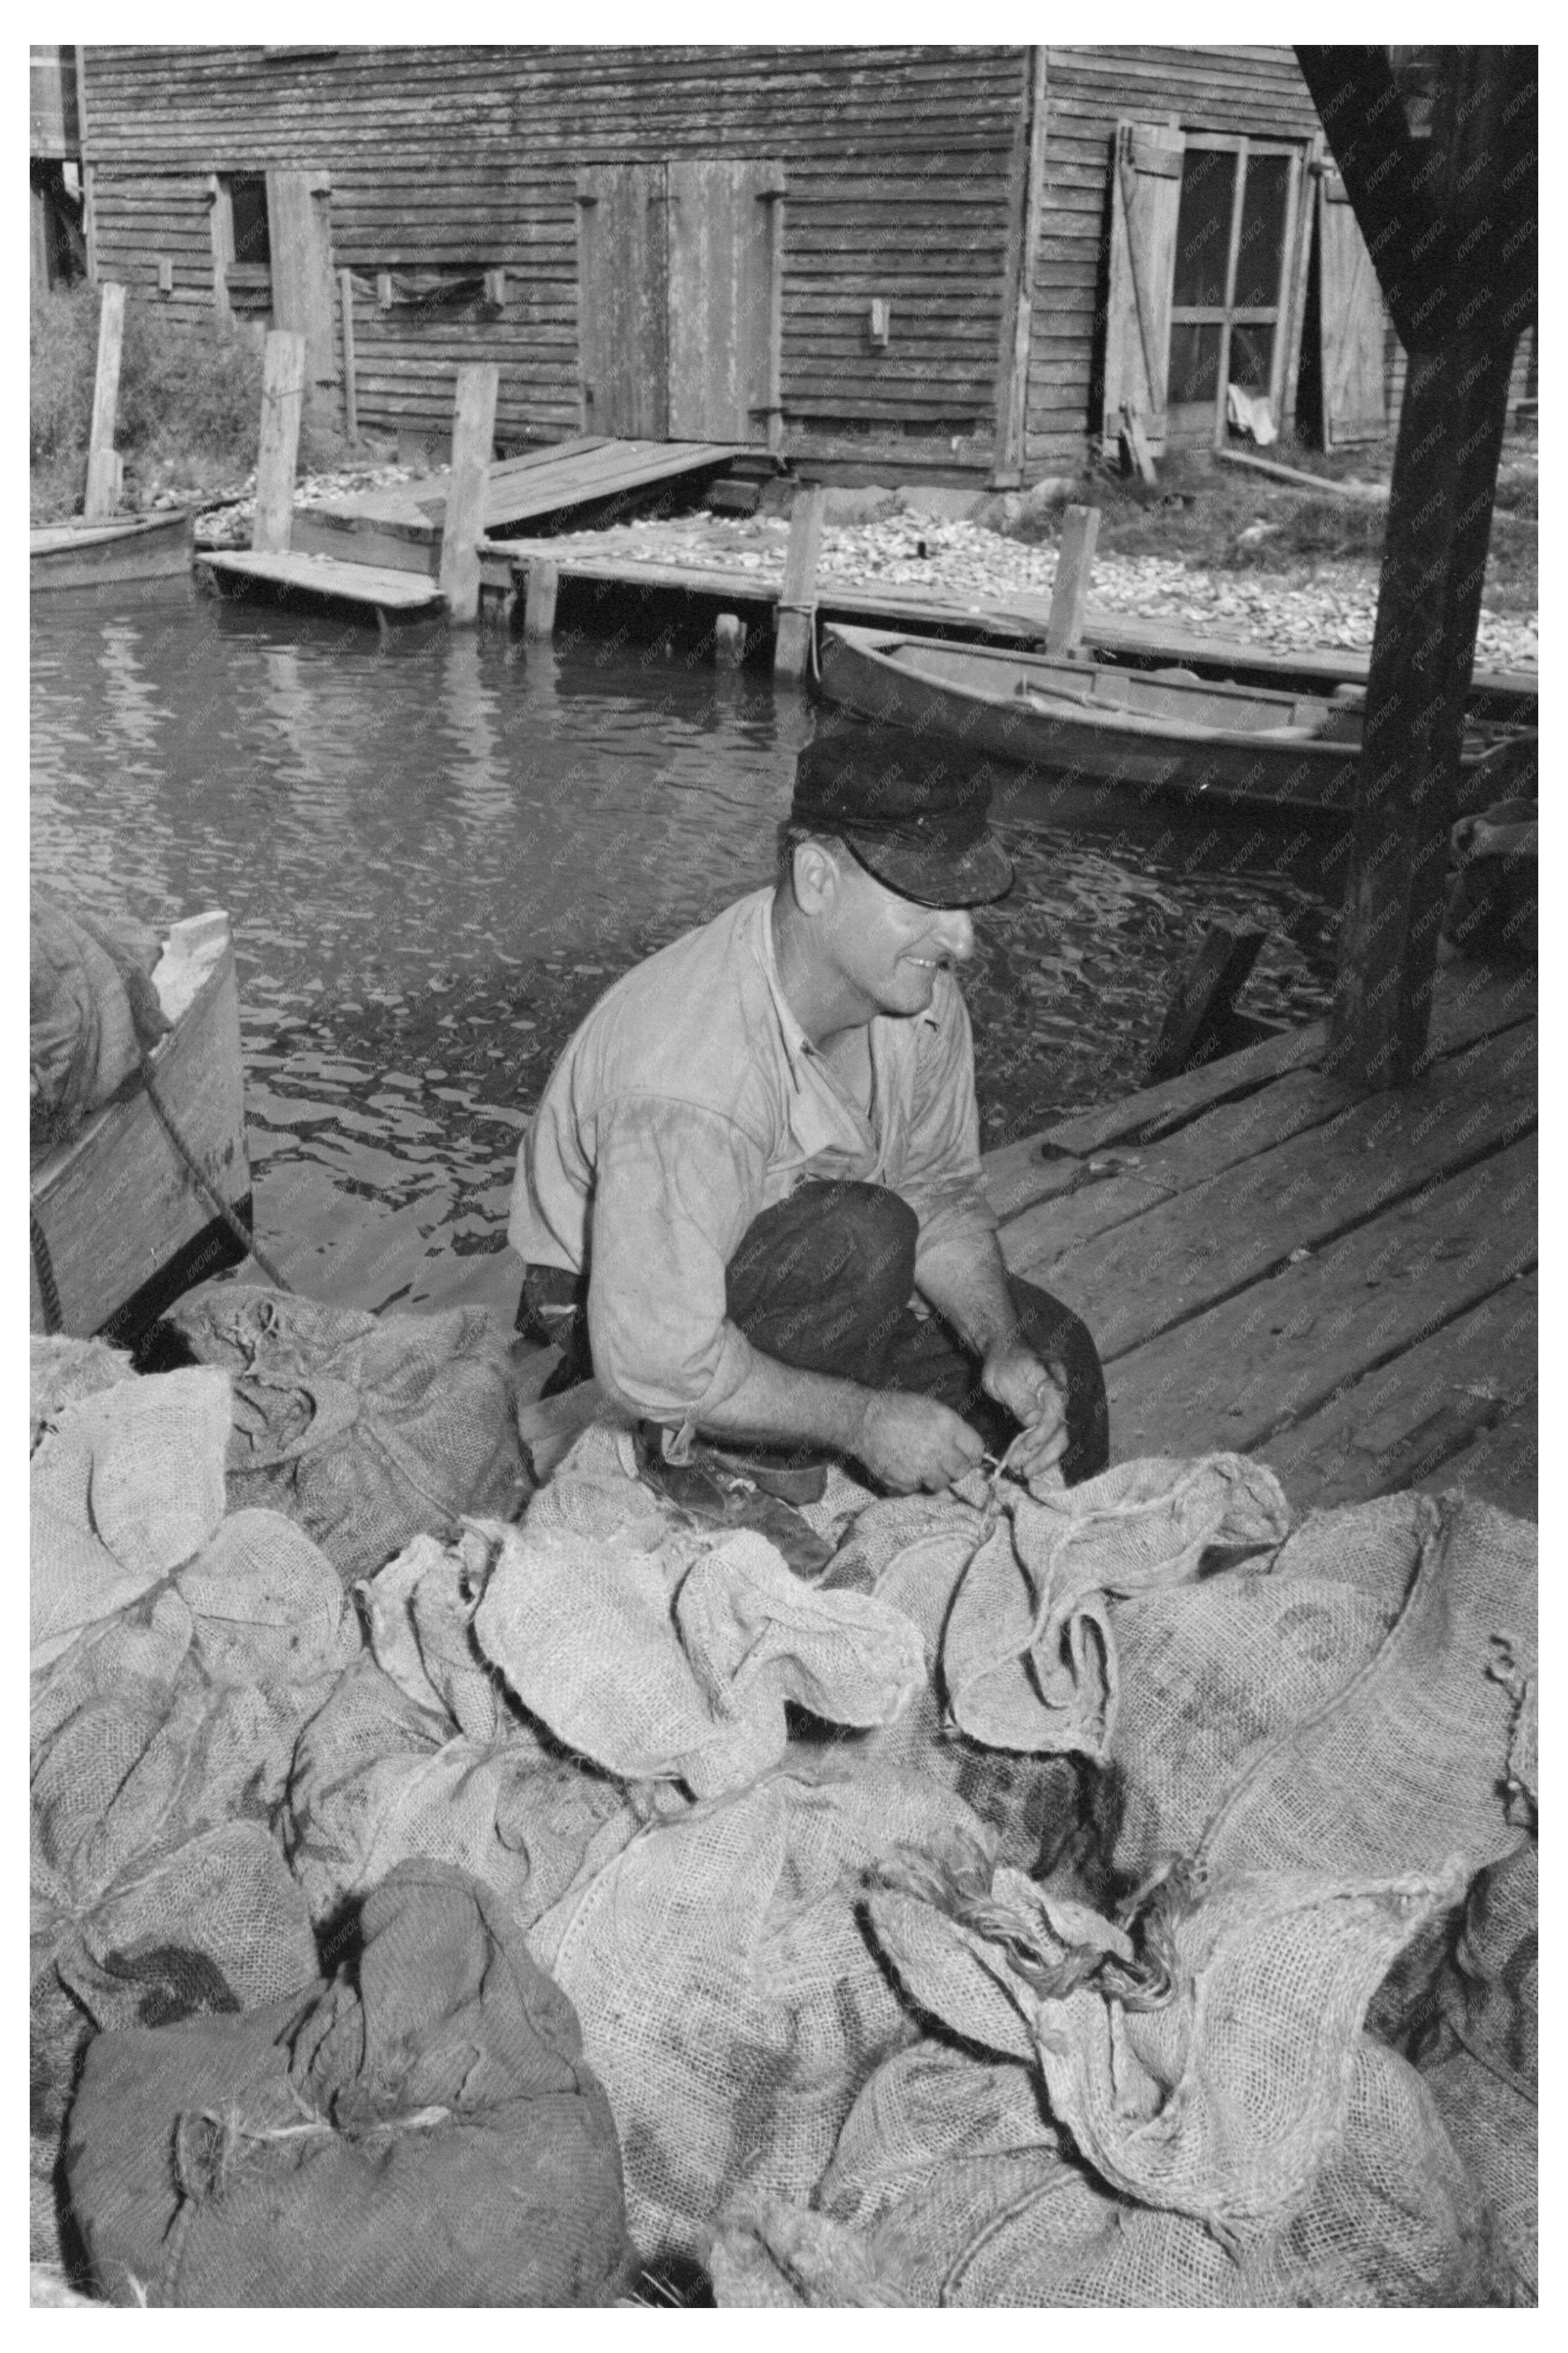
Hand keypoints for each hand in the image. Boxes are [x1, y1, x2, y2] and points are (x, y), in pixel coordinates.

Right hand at [857, 1390, 986, 1493]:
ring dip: (933, 1477)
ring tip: (920, 1464)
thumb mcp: (930, 1408)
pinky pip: (916, 1489)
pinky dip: (911, 1482)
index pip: (977, 1450)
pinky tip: (902, 1467)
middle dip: (954, 1468)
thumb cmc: (896, 1409)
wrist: (863, 1419)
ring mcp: (922, 1467)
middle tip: (941, 1462)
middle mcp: (938, 1448)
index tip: (965, 1456)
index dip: (971, 1455)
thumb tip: (965, 1449)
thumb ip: (952, 1429)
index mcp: (948, 1425)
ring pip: (940, 1484)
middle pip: (961, 1471)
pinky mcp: (905, 1481)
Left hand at [981, 1343, 1068, 1481]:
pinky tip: (1025, 1461)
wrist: (1004, 1349)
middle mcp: (1060, 1396)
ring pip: (1056, 1438)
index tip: (1026, 1447)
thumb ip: (1021, 1400)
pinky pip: (1048, 1436)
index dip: (1043, 1433)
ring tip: (1022, 1470)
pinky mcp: (1048, 1415)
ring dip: (1040, 1457)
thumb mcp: (1004, 1378)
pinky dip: (1038, 1451)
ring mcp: (1055, 1406)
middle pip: (1061, 1431)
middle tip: (1024, 1472)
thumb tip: (1035, 1423)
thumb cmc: (1002, 1361)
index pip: (1056, 1413)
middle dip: (1044, 1455)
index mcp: (1052, 1382)